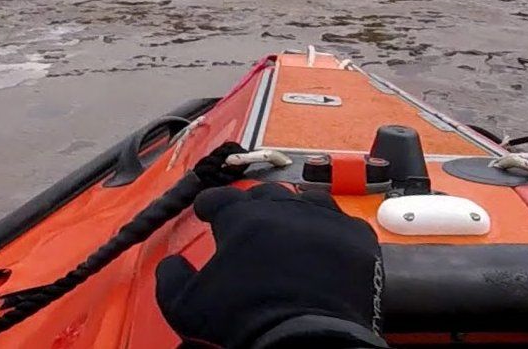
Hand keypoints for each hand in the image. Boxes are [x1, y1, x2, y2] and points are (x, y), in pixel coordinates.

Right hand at [156, 184, 385, 348]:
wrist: (307, 342)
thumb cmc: (243, 321)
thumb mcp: (185, 307)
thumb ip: (171, 278)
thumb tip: (171, 263)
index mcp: (241, 219)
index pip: (219, 198)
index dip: (210, 205)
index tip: (207, 212)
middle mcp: (284, 210)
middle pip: (265, 193)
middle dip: (254, 205)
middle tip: (249, 222)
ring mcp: (325, 221)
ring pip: (307, 200)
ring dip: (295, 209)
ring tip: (291, 225)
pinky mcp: (357, 241)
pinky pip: (344, 224)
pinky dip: (332, 230)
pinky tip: (327, 241)